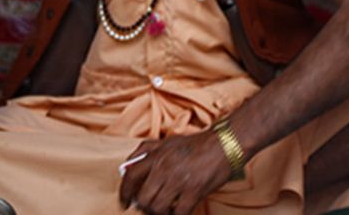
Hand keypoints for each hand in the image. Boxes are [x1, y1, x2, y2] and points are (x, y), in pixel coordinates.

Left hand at [119, 131, 233, 214]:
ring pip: (158, 207)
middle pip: (143, 198)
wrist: (224, 144)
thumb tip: (127, 166)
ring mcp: (179, 180)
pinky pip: (179, 212)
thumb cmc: (195, 144)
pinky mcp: (195, 191)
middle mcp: (164, 168)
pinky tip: (178, 211)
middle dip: (143, 207)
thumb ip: (145, 151)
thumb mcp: (166, 141)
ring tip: (163, 210)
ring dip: (158, 213)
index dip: (124, 193)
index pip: (130, 177)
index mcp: (155, 156)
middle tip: (147, 208)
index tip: (124, 202)